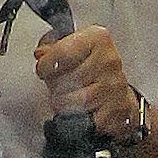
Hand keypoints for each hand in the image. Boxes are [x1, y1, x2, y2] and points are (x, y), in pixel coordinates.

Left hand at [36, 25, 139, 142]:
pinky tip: (80, 111)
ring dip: (63, 103)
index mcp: (97, 38)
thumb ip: (50, 48)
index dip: (46, 65)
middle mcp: (109, 60)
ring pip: (73, 100)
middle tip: (59, 86)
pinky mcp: (116, 109)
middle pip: (65, 79)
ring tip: (68, 98)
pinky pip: (85, 119)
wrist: (116, 92)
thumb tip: (41, 54)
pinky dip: (77, 119)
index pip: (62, 52)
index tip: (44, 69)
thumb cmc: (90, 69)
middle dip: (55, 86)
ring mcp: (114, 85)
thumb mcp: (70, 49)